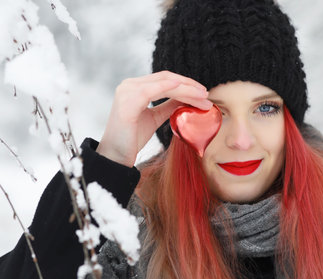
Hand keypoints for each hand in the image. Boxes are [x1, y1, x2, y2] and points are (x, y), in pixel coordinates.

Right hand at [96, 71, 211, 166]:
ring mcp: (127, 91)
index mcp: (134, 87)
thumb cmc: (131, 139)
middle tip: (207, 95)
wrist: (115, 156)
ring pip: (164, 83)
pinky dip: (171, 89)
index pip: (164, 79)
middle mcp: (129, 85)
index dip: (185, 84)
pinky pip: (153, 91)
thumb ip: (167, 106)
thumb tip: (185, 99)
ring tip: (203, 98)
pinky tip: (186, 94)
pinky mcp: (128, 101)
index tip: (202, 94)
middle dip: (189, 85)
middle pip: (166, 78)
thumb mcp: (154, 118)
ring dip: (186, 89)